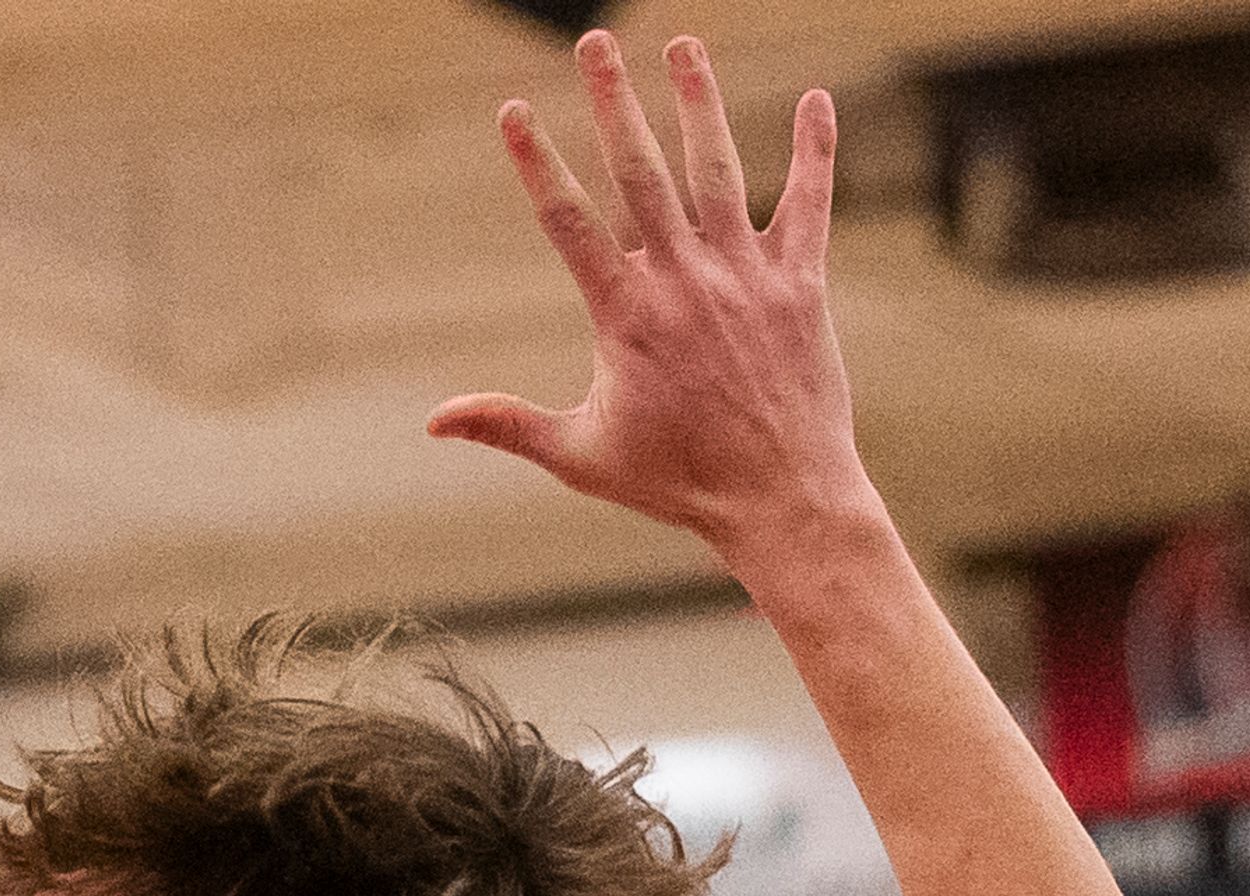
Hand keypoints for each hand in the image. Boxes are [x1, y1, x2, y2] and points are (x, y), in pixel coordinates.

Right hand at [428, 33, 876, 562]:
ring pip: (720, 169)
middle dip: (614, 102)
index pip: (569, 222)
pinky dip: (815, 149)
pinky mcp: (802, 283)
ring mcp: (747, 275)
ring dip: (699, 101)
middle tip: (594, 44)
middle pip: (642, 171)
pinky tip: (816, 99)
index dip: (535, 162)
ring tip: (683, 44)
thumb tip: (433, 421)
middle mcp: (686, 281)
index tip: (512, 111)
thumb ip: (507, 425)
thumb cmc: (675, 483)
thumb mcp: (580, 456)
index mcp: (626, 317)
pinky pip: (811, 202)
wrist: (781, 497)